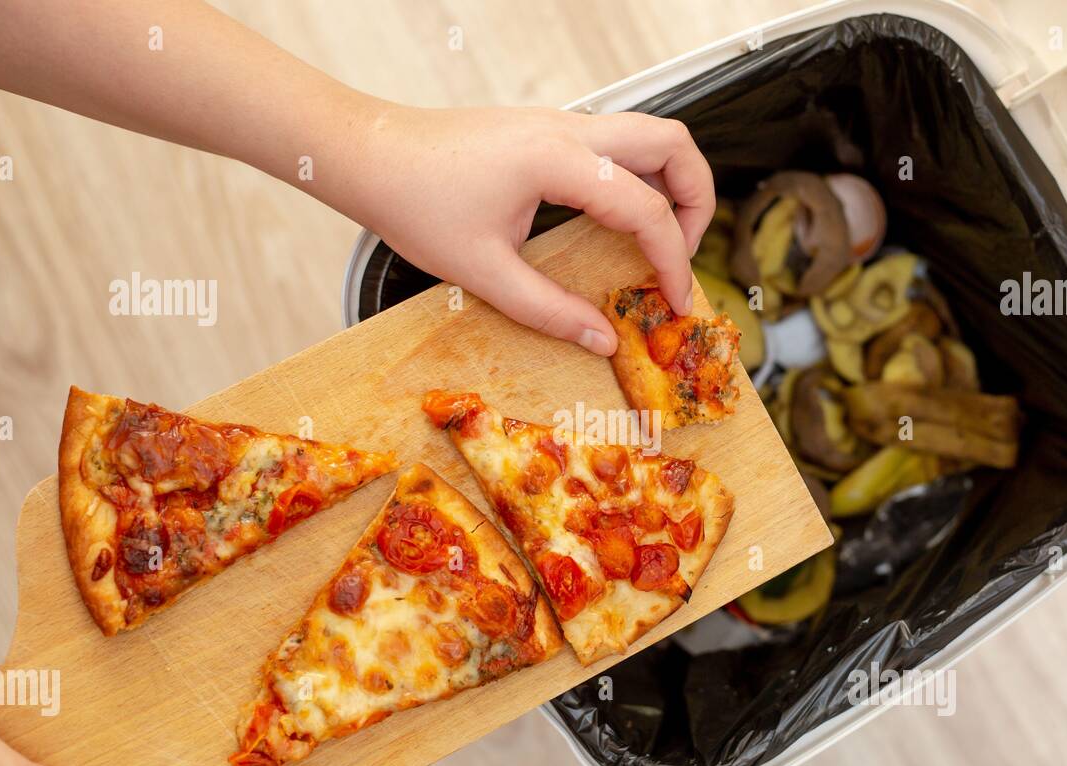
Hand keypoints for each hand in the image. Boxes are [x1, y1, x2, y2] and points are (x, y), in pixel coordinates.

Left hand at [326, 103, 714, 355]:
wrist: (368, 154)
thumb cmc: (414, 205)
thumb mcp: (482, 272)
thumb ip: (550, 310)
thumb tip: (603, 341)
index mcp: (558, 161)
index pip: (646, 208)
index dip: (673, 260)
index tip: (677, 303)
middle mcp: (569, 129)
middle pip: (672, 142)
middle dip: (698, 198)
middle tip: (684, 254)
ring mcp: (559, 122)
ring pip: (649, 133)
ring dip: (671, 181)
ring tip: (662, 240)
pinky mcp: (547, 129)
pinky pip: (616, 143)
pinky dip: (639, 176)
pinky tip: (618, 222)